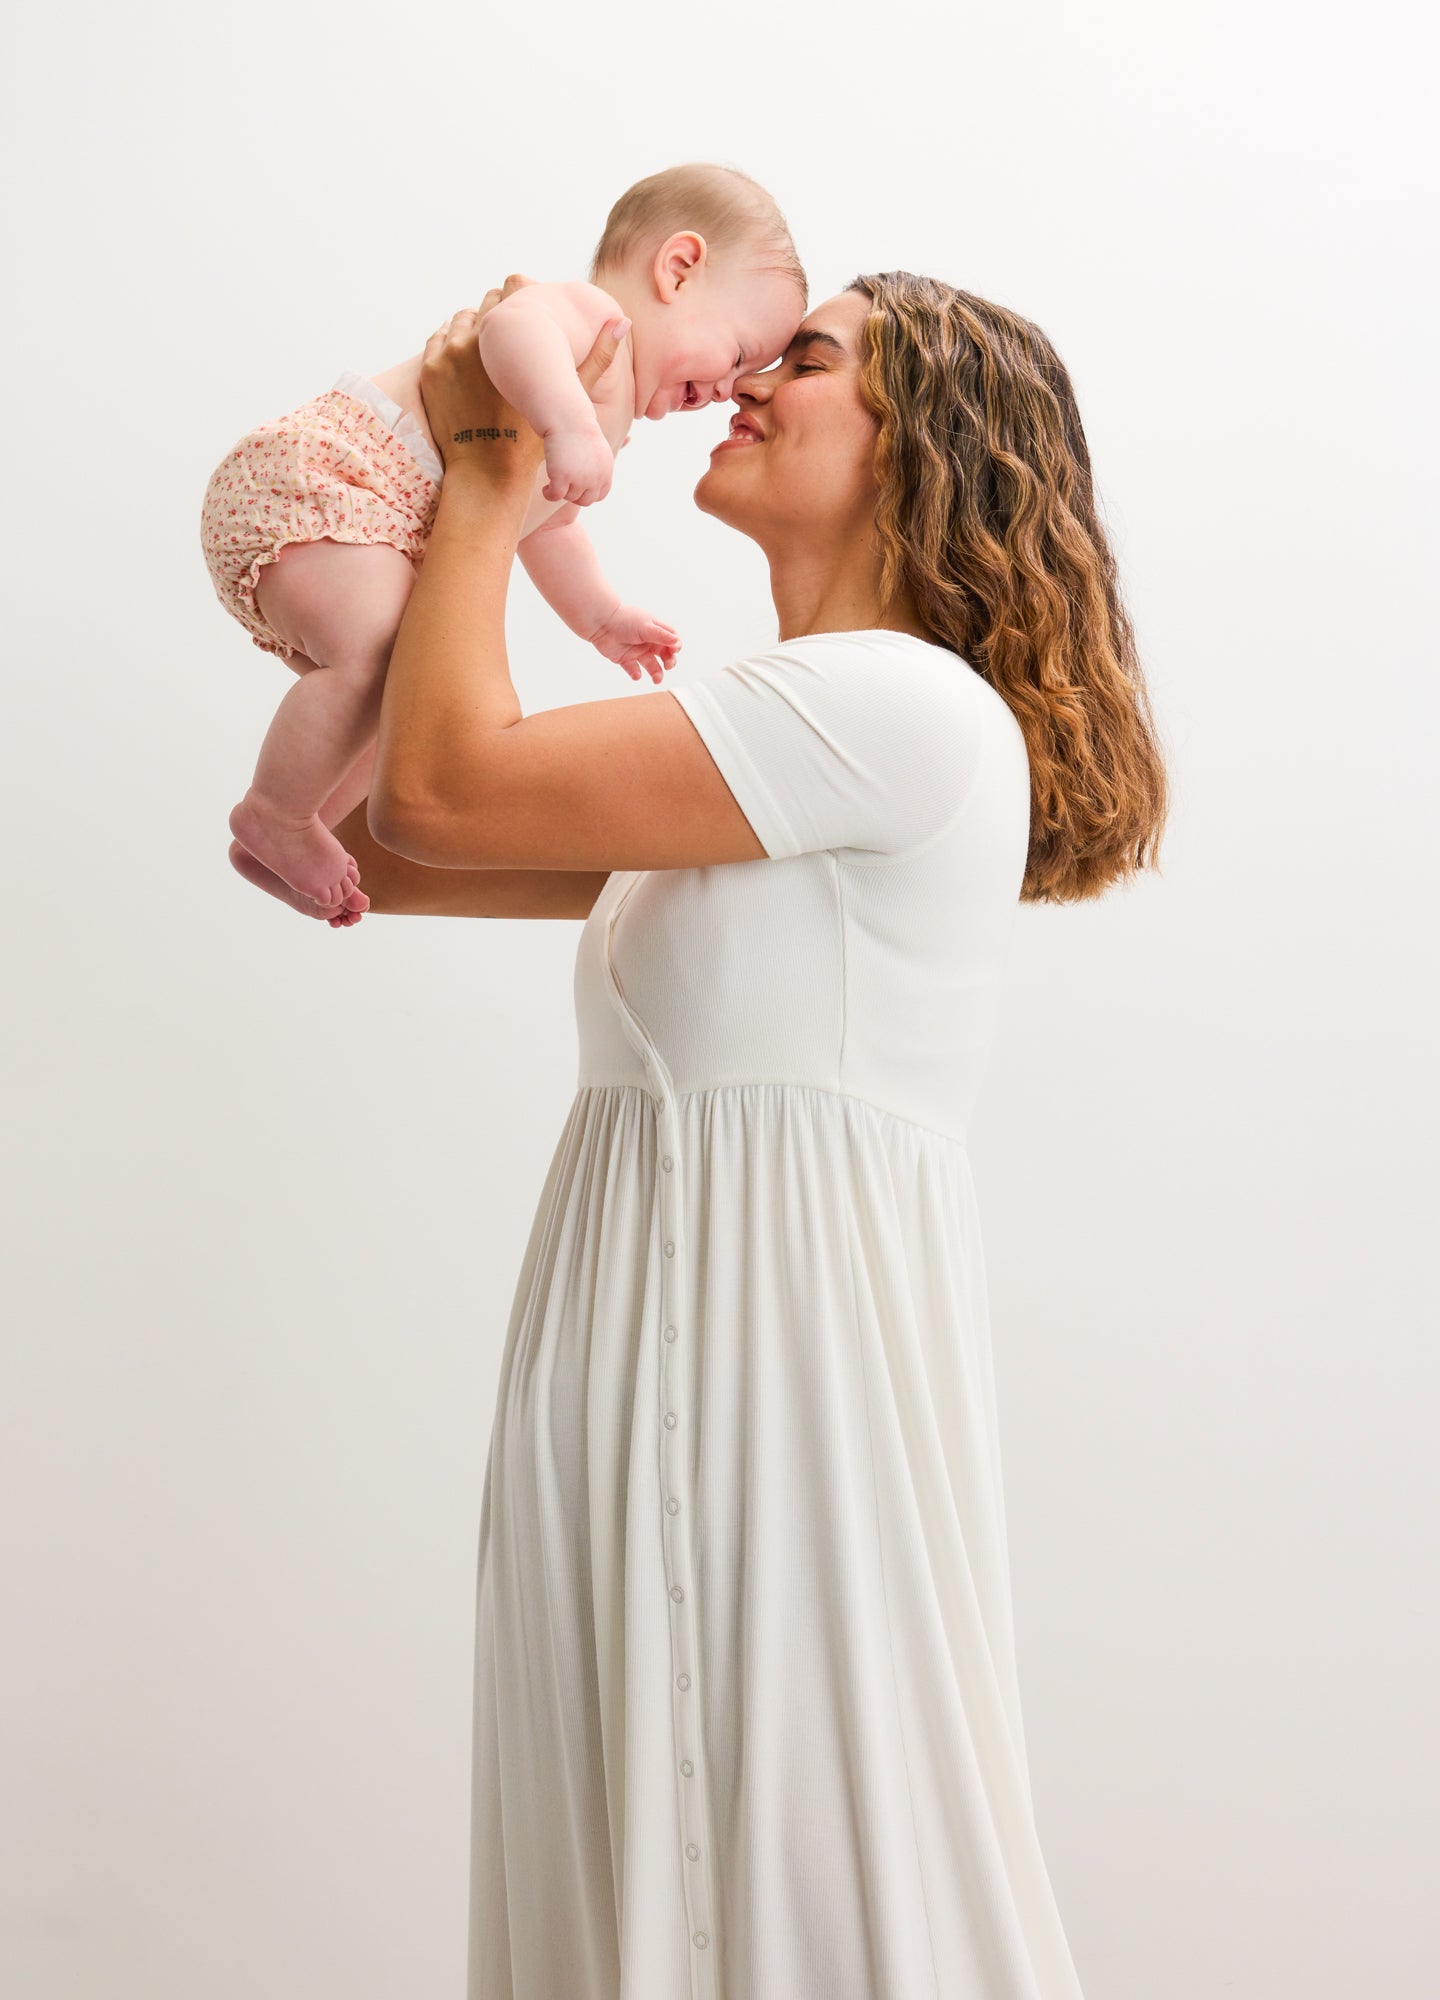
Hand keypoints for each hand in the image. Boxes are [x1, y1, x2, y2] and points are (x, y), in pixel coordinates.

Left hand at [420, 274, 627, 486]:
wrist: (487, 471)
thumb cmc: (531, 440)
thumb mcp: (571, 397)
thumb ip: (598, 357)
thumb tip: (622, 321)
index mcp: (510, 339)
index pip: (509, 292)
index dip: (516, 300)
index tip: (521, 312)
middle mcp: (476, 339)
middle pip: (482, 303)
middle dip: (493, 313)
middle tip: (503, 331)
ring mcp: (448, 355)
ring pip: (459, 321)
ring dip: (470, 327)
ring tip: (484, 347)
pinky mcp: (430, 371)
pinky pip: (437, 340)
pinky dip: (449, 342)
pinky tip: (462, 358)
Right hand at [541, 424, 614, 506]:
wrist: (567, 417)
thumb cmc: (578, 430)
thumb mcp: (597, 449)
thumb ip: (598, 467)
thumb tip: (593, 481)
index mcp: (606, 471)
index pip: (599, 495)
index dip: (586, 493)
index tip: (576, 487)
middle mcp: (596, 477)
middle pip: (585, 500)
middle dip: (574, 495)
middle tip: (563, 485)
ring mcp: (580, 478)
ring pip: (569, 497)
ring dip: (561, 492)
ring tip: (553, 482)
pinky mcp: (562, 476)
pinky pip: (555, 495)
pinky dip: (549, 494)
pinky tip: (545, 488)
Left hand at [587, 604, 681, 684]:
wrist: (601, 623)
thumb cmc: (624, 620)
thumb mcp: (646, 627)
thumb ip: (661, 636)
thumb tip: (676, 642)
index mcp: (655, 630)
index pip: (671, 639)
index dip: (675, 646)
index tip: (673, 650)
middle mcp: (647, 641)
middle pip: (664, 654)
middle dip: (669, 661)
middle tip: (668, 665)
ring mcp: (636, 651)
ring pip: (651, 665)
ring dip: (656, 673)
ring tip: (657, 679)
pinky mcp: (625, 659)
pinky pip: (633, 670)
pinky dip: (636, 674)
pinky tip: (636, 674)